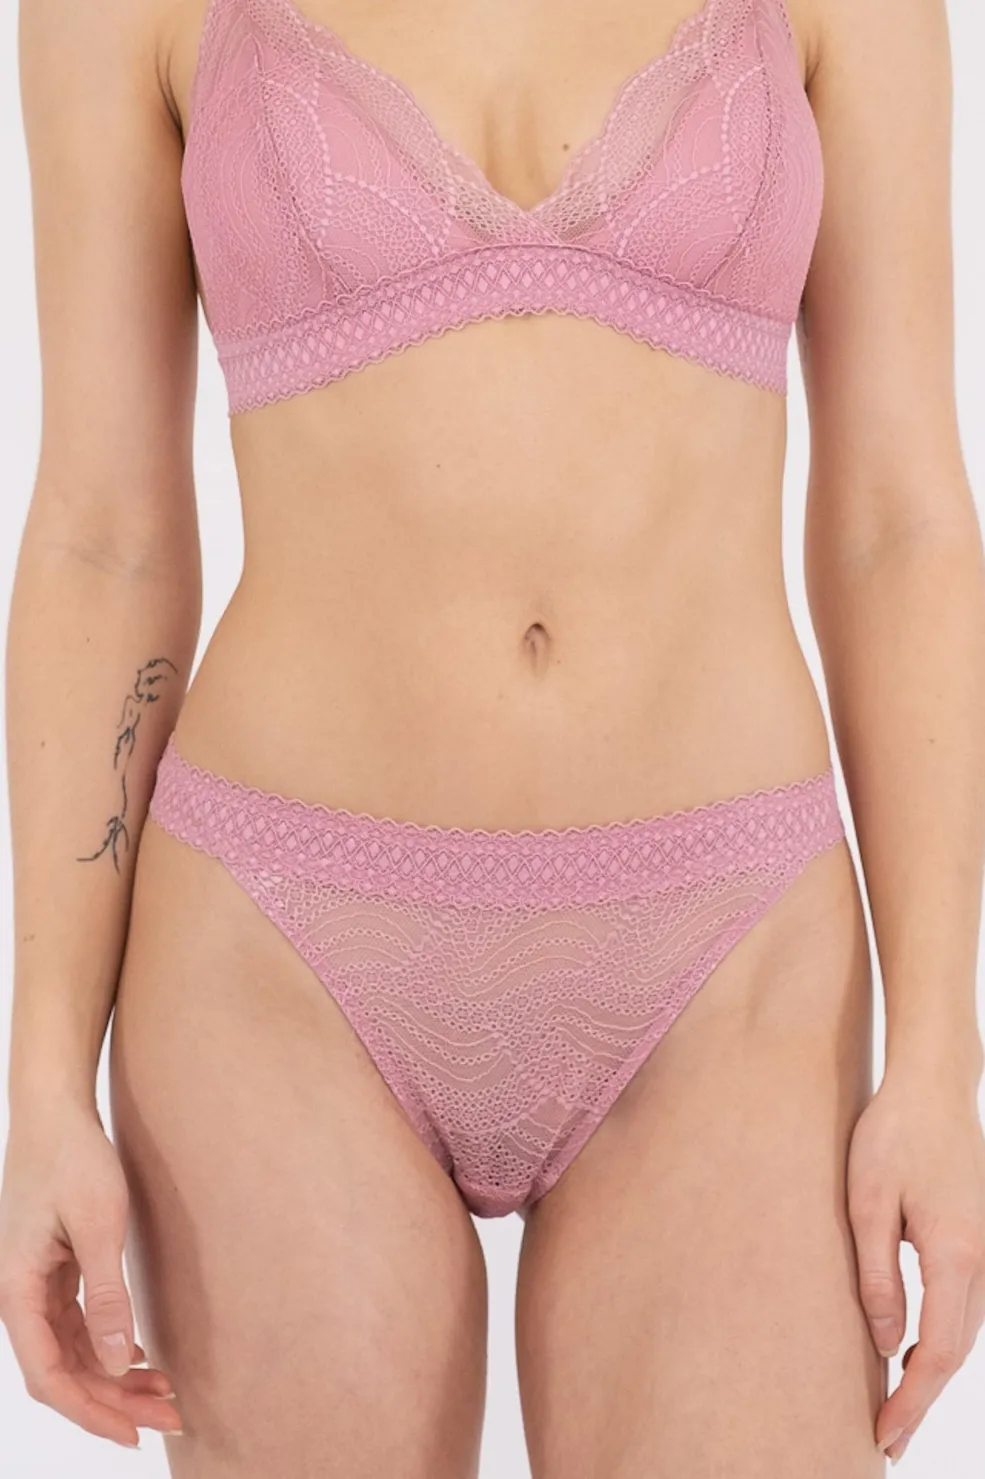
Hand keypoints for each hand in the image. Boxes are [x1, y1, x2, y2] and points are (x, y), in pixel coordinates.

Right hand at [0, 1099, 182, 1446]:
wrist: (56, 1109)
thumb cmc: (74, 1158)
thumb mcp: (98, 1225)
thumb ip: (106, 1296)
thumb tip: (117, 1363)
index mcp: (18, 1291)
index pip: (50, 1376)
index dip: (91, 1411)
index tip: (134, 1432)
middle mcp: (20, 1294)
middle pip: (63, 1371)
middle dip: (113, 1401)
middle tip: (170, 1418)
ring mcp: (35, 1282)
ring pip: (72, 1350)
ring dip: (113, 1376)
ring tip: (164, 1392)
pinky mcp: (53, 1267)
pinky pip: (75, 1324)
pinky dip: (106, 1345)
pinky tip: (139, 1355)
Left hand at [847, 1069, 984, 1464]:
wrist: (934, 1084)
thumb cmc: (894, 1133)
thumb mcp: (868, 1201)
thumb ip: (876, 1274)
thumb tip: (883, 1343)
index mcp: (955, 1256)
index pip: (937, 1354)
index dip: (912, 1402)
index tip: (884, 1436)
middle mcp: (980, 1260)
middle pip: (956, 1353)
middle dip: (922, 1400)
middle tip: (885, 1439)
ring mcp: (984, 1248)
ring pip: (963, 1331)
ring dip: (931, 1371)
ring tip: (894, 1404)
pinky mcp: (974, 1235)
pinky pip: (963, 1304)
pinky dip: (941, 1337)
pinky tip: (910, 1347)